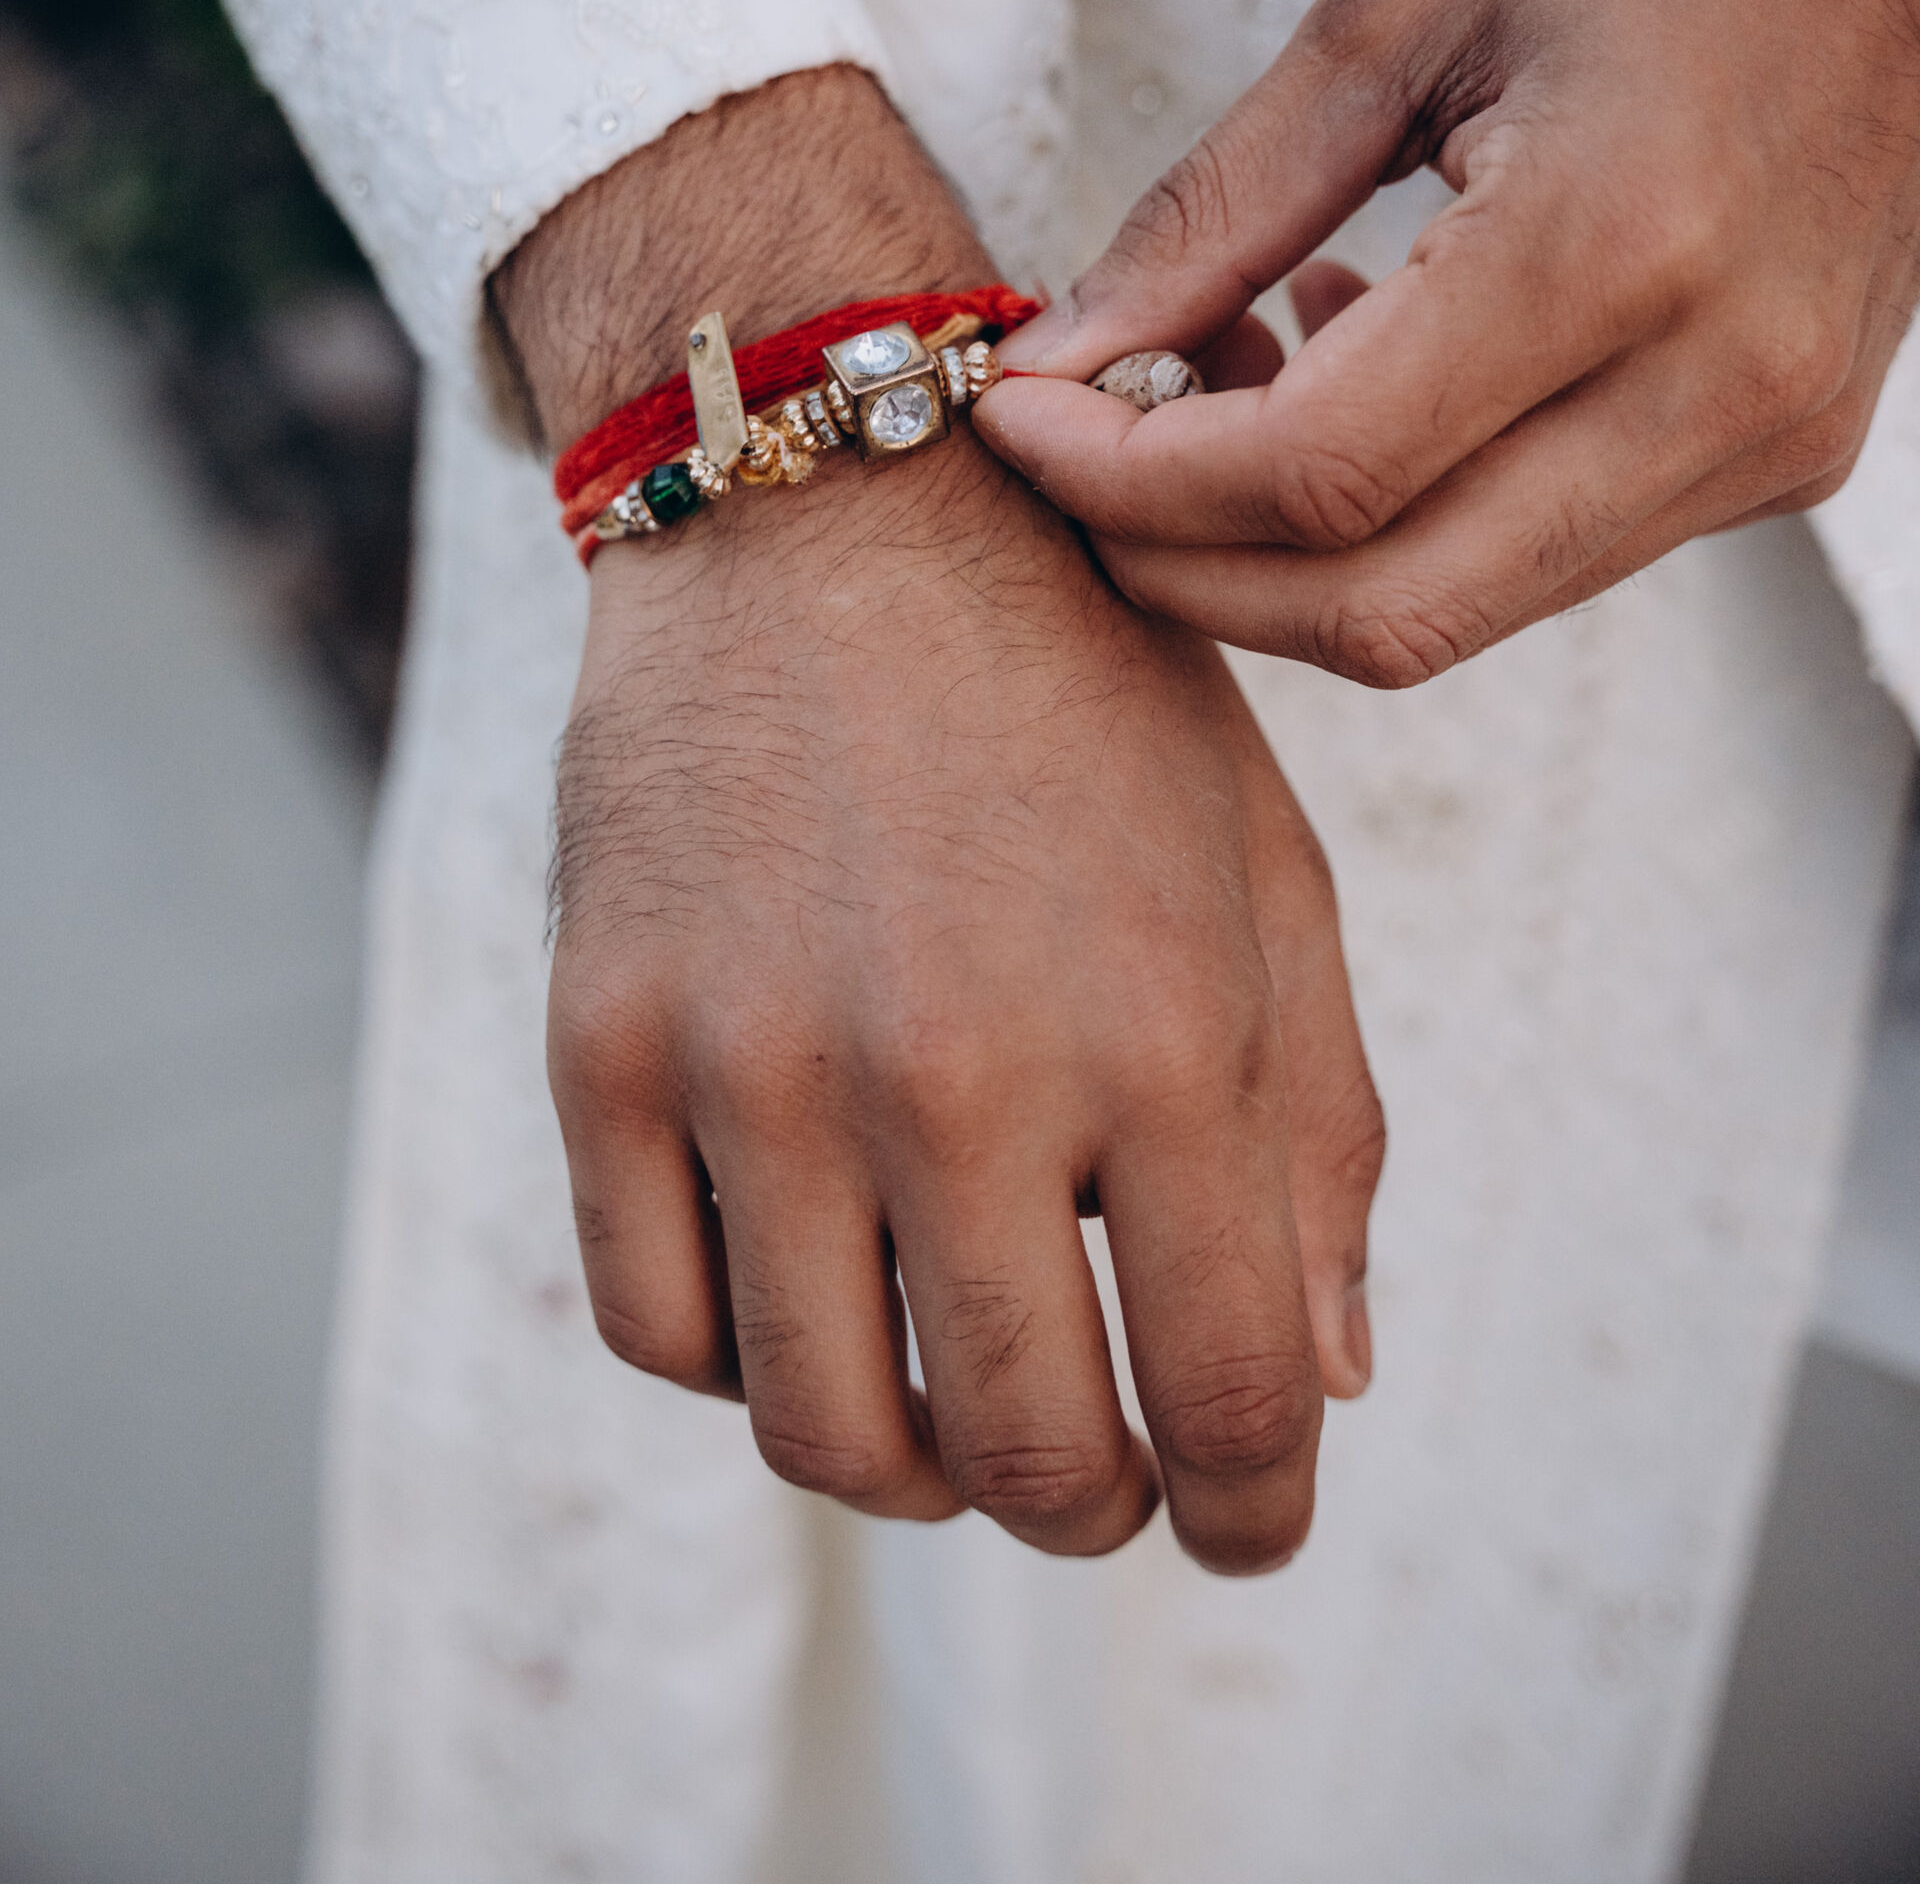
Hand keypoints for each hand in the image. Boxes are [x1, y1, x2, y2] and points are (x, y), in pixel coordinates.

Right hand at [493, 68, 1382, 1572]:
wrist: (833, 498)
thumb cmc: (1081, 685)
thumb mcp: (1260, 864)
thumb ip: (1319, 1127)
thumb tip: (1326, 1387)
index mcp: (1164, 1026)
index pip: (1239, 1399)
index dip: (1256, 1513)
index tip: (1245, 1520)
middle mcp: (958, 1071)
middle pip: (1030, 1461)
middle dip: (1093, 1506)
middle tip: (1102, 1468)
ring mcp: (759, 1063)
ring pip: (830, 1435)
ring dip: (917, 1464)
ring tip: (953, 1392)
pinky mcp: (606, 1041)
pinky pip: (663, 1327)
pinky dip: (750, 1356)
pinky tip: (810, 1276)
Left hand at [976, 0, 1919, 683]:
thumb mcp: (1394, 8)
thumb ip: (1213, 211)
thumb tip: (1065, 354)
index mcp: (1616, 239)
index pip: (1318, 476)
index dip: (1129, 477)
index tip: (1019, 416)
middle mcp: (1716, 381)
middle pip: (1385, 607)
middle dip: (1184, 563)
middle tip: (1076, 454)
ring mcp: (1766, 436)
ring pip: (1463, 607)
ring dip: (1291, 545)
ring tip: (1217, 381)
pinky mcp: (1780, 449)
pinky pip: (1546, 552)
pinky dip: (1407, 508)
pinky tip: (1353, 364)